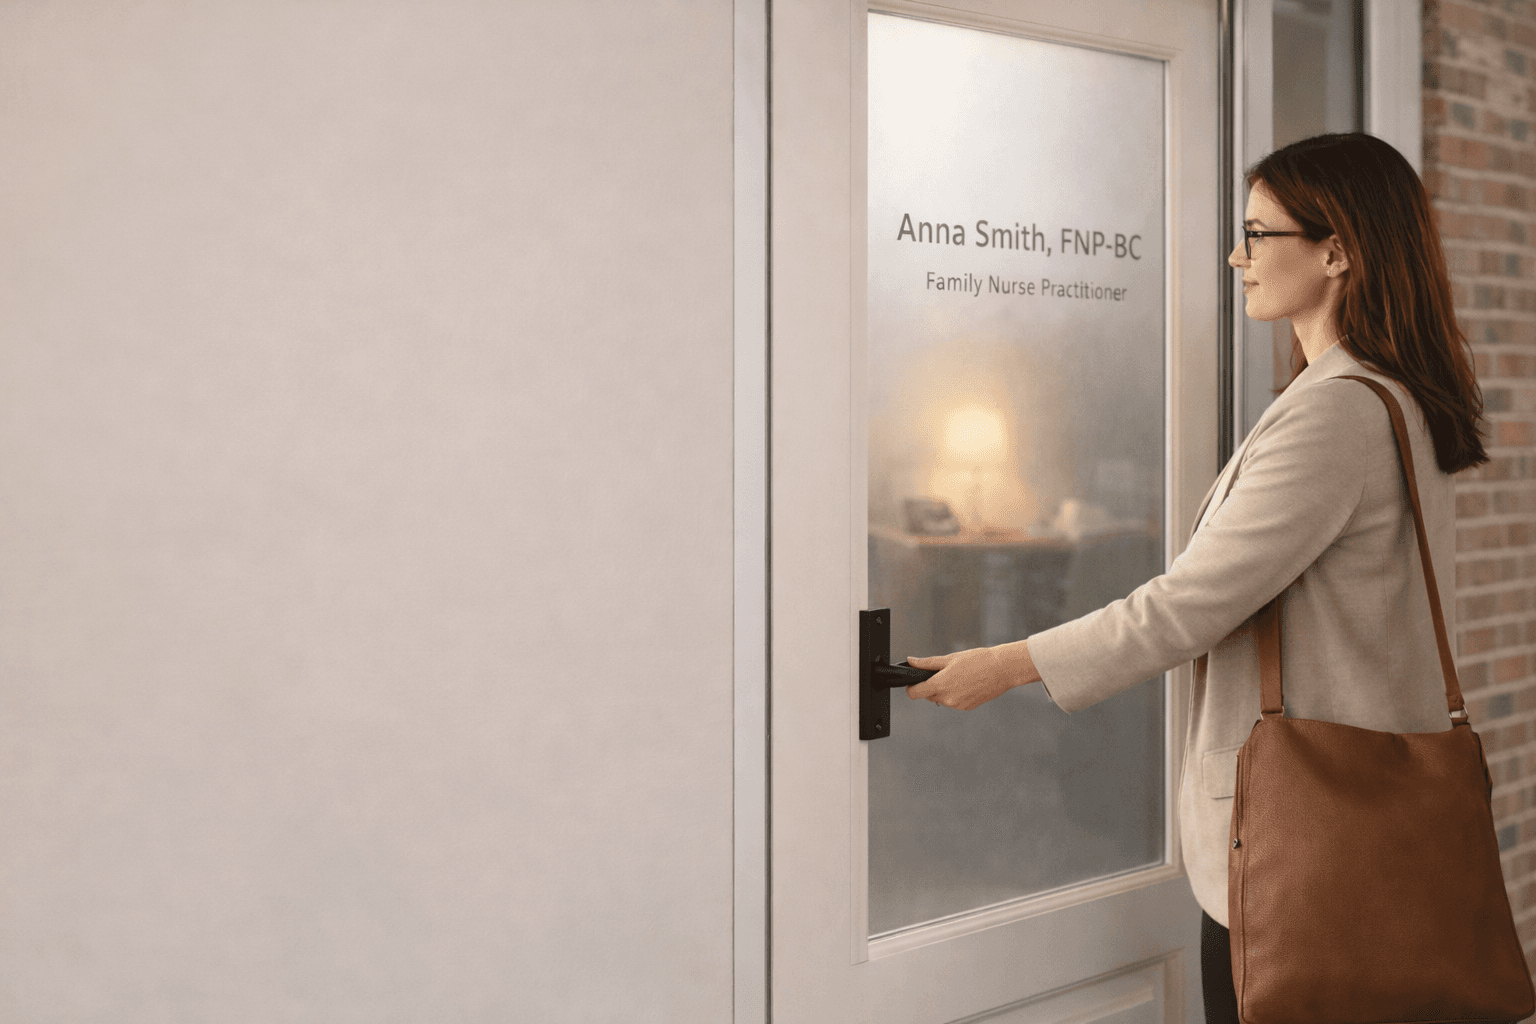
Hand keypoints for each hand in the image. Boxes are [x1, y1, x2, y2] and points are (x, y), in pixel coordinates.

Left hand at [906, 640, 1037, 710]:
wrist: (1002, 669)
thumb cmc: (977, 661)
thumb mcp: (949, 658)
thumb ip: (927, 663)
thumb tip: (911, 661)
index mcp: (940, 685)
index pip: (914, 693)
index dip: (912, 687)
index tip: (914, 681)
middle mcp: (948, 699)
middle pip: (929, 695)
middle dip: (932, 685)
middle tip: (946, 672)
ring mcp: (958, 705)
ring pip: (943, 699)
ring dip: (945, 690)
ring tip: (960, 676)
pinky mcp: (967, 708)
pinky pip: (955, 702)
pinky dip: (957, 694)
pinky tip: (968, 683)